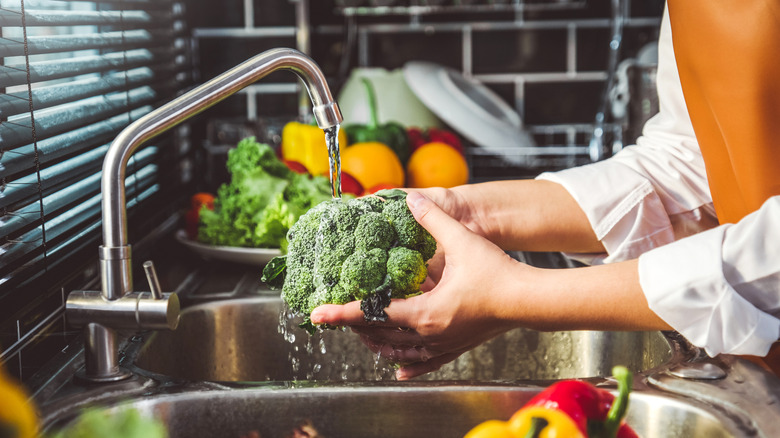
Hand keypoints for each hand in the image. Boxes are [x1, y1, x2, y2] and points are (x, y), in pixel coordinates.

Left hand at [311, 191, 528, 378]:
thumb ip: (433, 220)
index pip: (372, 313)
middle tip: (337, 316)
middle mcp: (429, 333)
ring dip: (378, 343)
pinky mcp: (455, 346)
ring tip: (362, 335)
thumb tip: (412, 199)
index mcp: (424, 312)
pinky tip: (400, 370)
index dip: (341, 313)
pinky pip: (426, 362)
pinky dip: (408, 365)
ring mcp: (442, 344)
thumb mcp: (461, 242)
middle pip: (380, 335)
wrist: (529, 301)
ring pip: (399, 352)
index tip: (318, 315)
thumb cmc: (498, 275)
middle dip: (356, 326)